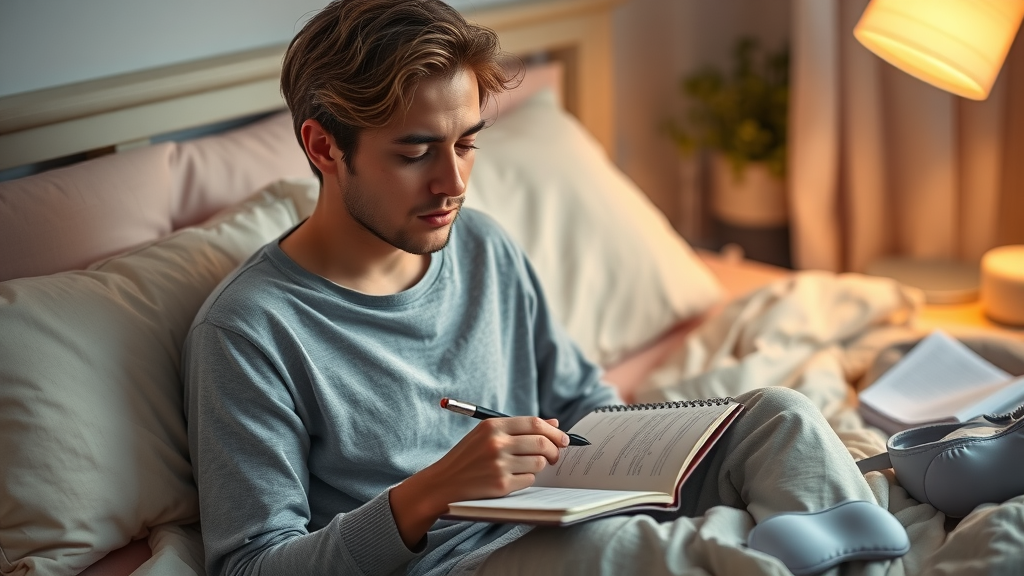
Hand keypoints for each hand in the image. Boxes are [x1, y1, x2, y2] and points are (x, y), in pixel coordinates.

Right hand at [389, 416, 568, 548]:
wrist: (444, 482)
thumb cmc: (468, 457)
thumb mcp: (487, 435)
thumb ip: (519, 427)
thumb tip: (553, 423)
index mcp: (493, 426)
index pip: (534, 424)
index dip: (554, 432)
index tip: (563, 438)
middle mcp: (496, 443)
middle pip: (542, 443)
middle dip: (555, 450)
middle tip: (556, 455)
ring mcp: (498, 465)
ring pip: (539, 463)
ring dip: (539, 465)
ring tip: (527, 466)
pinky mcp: (501, 485)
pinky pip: (529, 479)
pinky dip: (527, 479)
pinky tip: (514, 477)